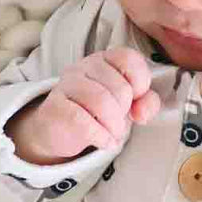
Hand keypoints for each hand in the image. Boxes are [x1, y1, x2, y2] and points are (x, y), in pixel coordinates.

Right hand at [25, 47, 161, 159]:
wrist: (60, 129)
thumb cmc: (98, 113)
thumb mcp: (128, 105)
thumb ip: (147, 103)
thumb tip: (141, 112)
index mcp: (104, 60)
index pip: (129, 59)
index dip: (140, 83)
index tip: (134, 99)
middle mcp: (83, 67)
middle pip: (120, 87)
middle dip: (125, 112)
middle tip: (117, 121)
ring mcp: (66, 85)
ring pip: (101, 102)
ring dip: (114, 126)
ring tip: (112, 134)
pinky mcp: (55, 107)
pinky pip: (83, 121)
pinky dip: (101, 137)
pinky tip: (103, 142)